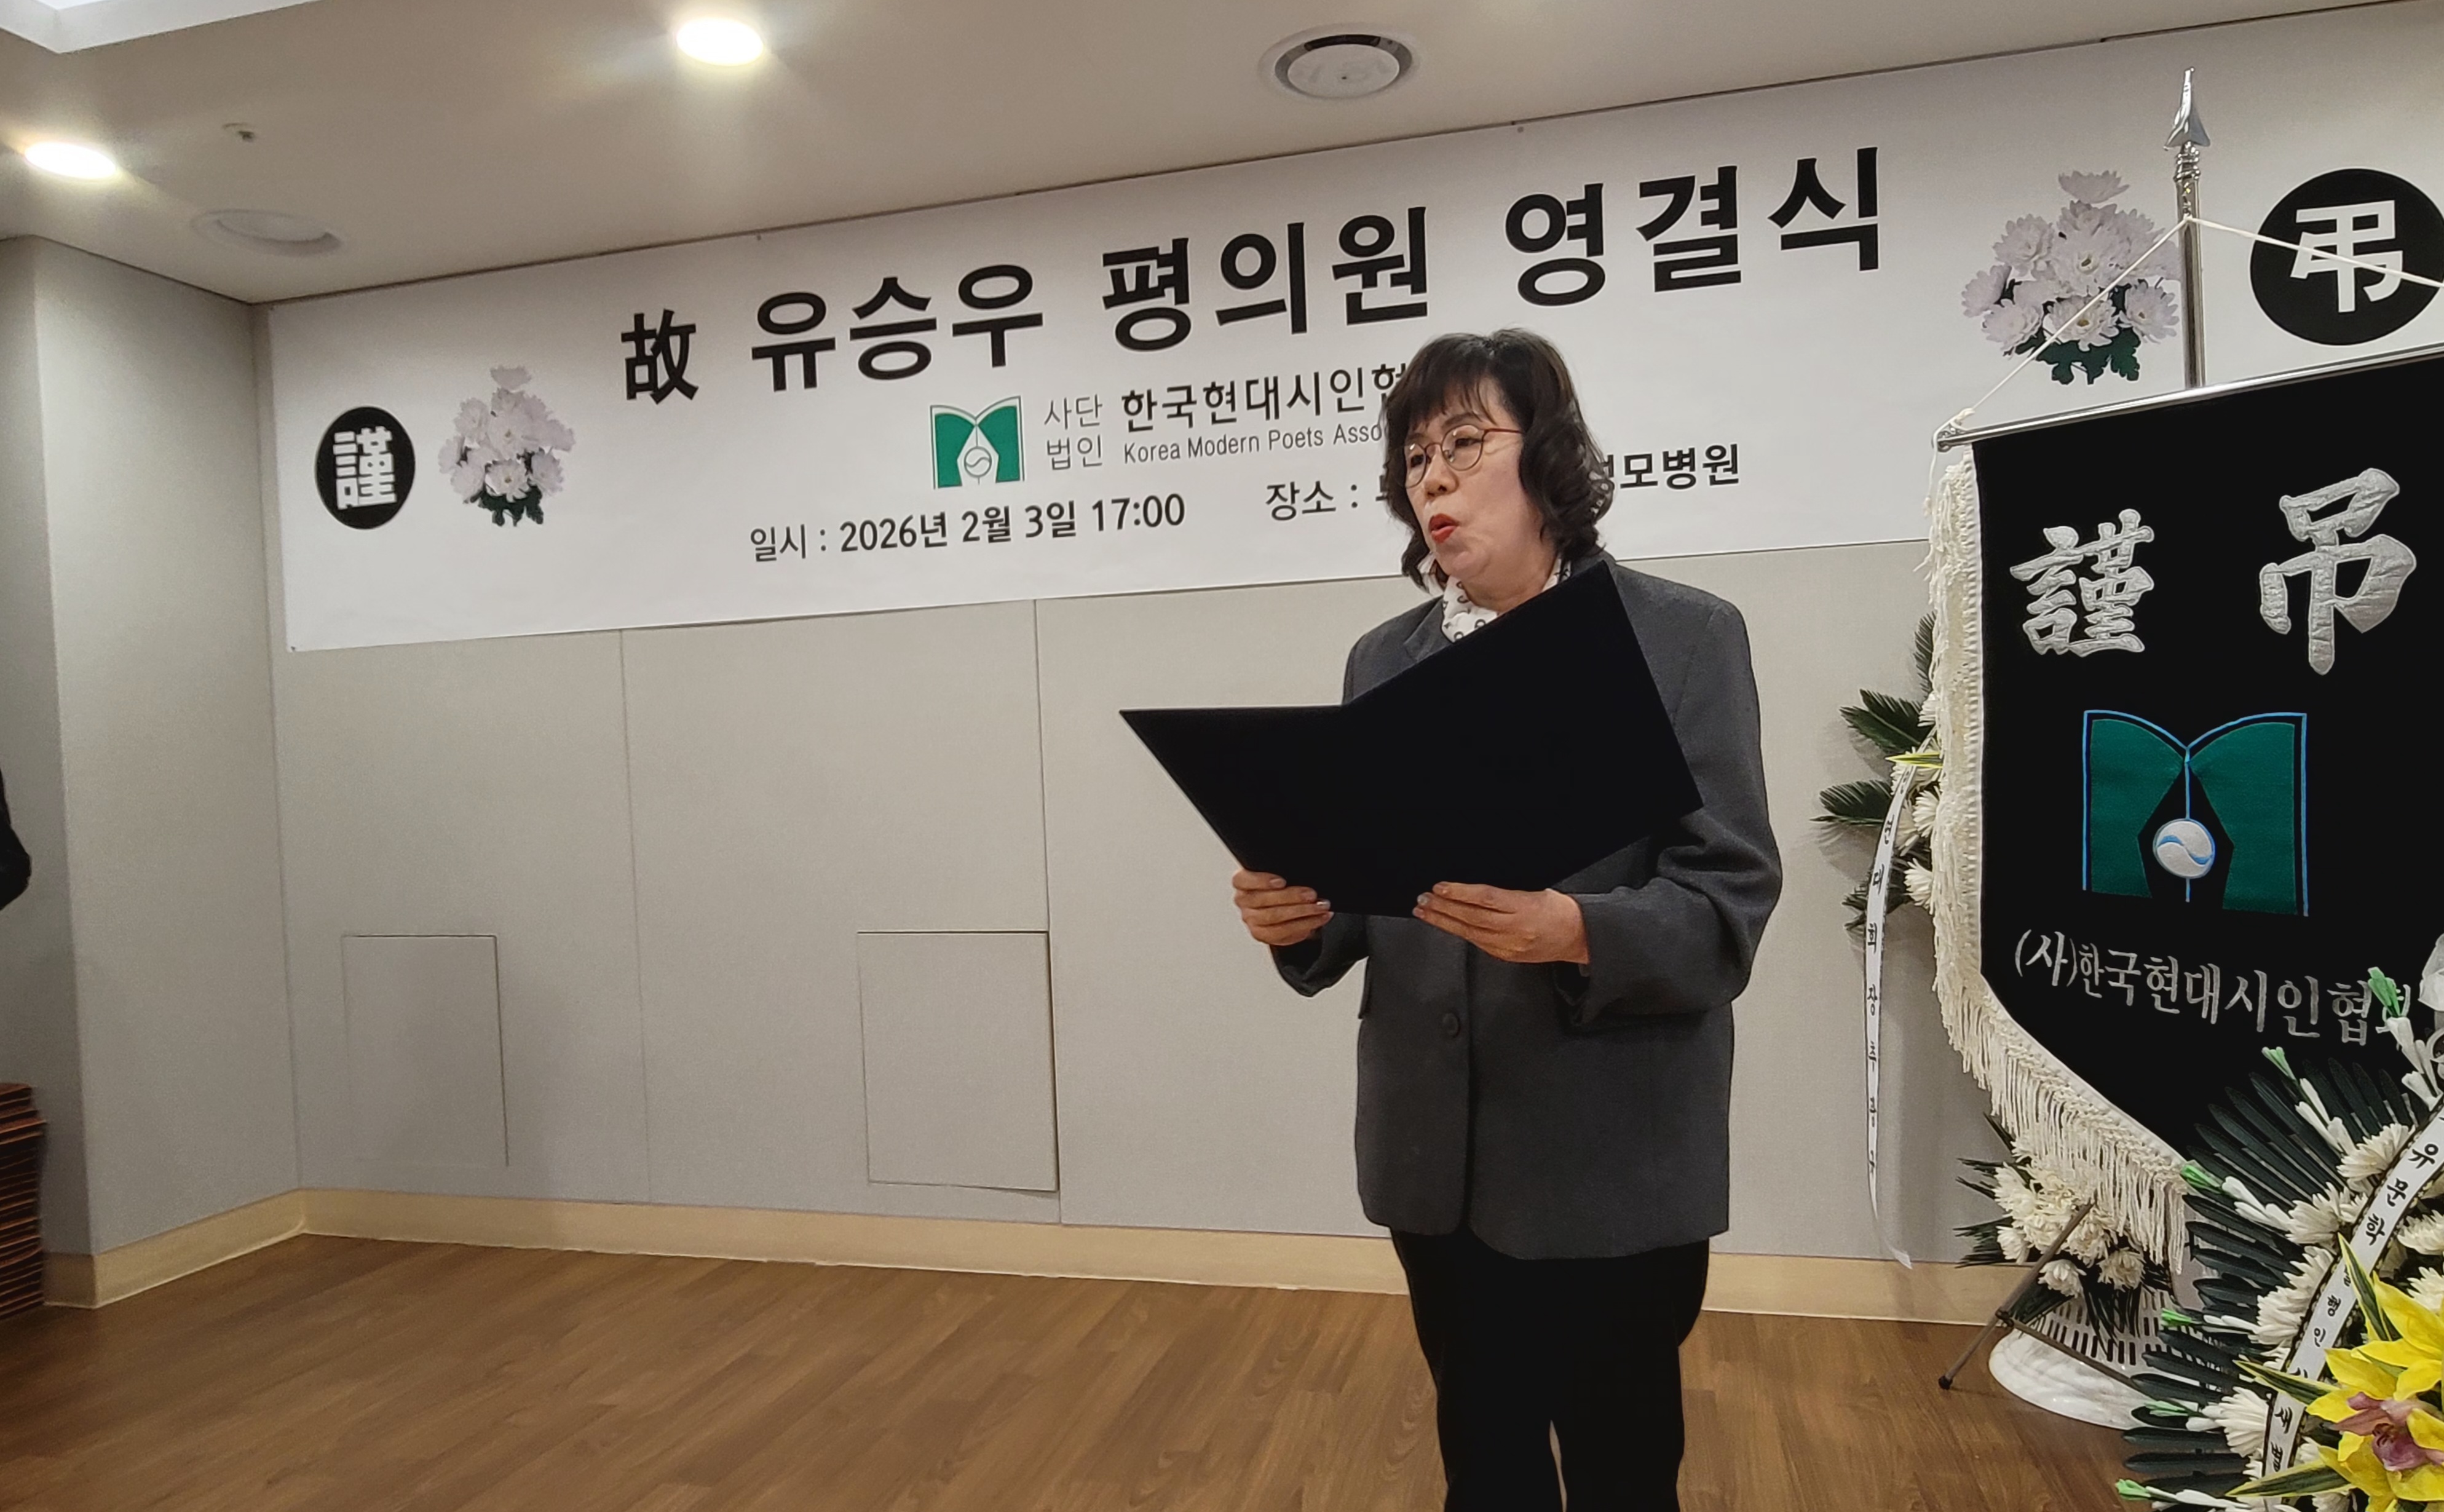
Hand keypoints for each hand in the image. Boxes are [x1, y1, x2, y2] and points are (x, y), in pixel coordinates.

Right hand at [1233, 869, 1333, 947]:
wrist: (1285, 904)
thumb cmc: (1283, 883)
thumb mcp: (1281, 872)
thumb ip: (1285, 870)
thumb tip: (1306, 872)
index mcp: (1242, 882)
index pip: (1243, 880)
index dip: (1261, 881)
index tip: (1282, 881)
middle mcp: (1243, 901)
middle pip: (1263, 900)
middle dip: (1291, 897)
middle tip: (1312, 894)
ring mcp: (1250, 919)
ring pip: (1274, 917)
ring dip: (1302, 912)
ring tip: (1320, 907)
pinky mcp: (1261, 934)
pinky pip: (1283, 932)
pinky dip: (1305, 925)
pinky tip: (1319, 918)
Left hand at [1414, 883, 1588, 964]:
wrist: (1576, 935)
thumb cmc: (1557, 909)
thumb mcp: (1535, 889)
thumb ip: (1504, 890)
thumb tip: (1471, 884)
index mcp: (1524, 907)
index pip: (1485, 898)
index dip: (1460, 893)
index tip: (1440, 887)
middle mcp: (1515, 928)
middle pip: (1472, 918)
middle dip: (1443, 908)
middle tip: (1423, 899)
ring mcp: (1509, 945)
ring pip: (1469, 933)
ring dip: (1444, 921)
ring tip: (1425, 911)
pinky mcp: (1506, 956)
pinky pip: (1477, 943)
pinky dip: (1459, 933)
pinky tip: (1446, 925)